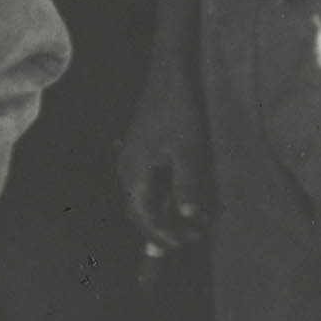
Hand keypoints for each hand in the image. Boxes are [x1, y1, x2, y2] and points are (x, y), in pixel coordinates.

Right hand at [119, 64, 210, 253]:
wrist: (170, 77)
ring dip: (165, 214)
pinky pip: (148, 186)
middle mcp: (127, 171)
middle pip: (138, 212)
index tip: (186, 242)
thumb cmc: (179, 111)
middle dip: (163, 229)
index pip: (143, 217)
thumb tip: (190, 217)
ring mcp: (132, 161)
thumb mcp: (189, 149)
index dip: (163, 235)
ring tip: (193, 221)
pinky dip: (164, 199)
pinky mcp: (141, 153)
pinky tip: (183, 198)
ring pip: (143, 199)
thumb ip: (188, 184)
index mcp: (135, 173)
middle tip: (193, 237)